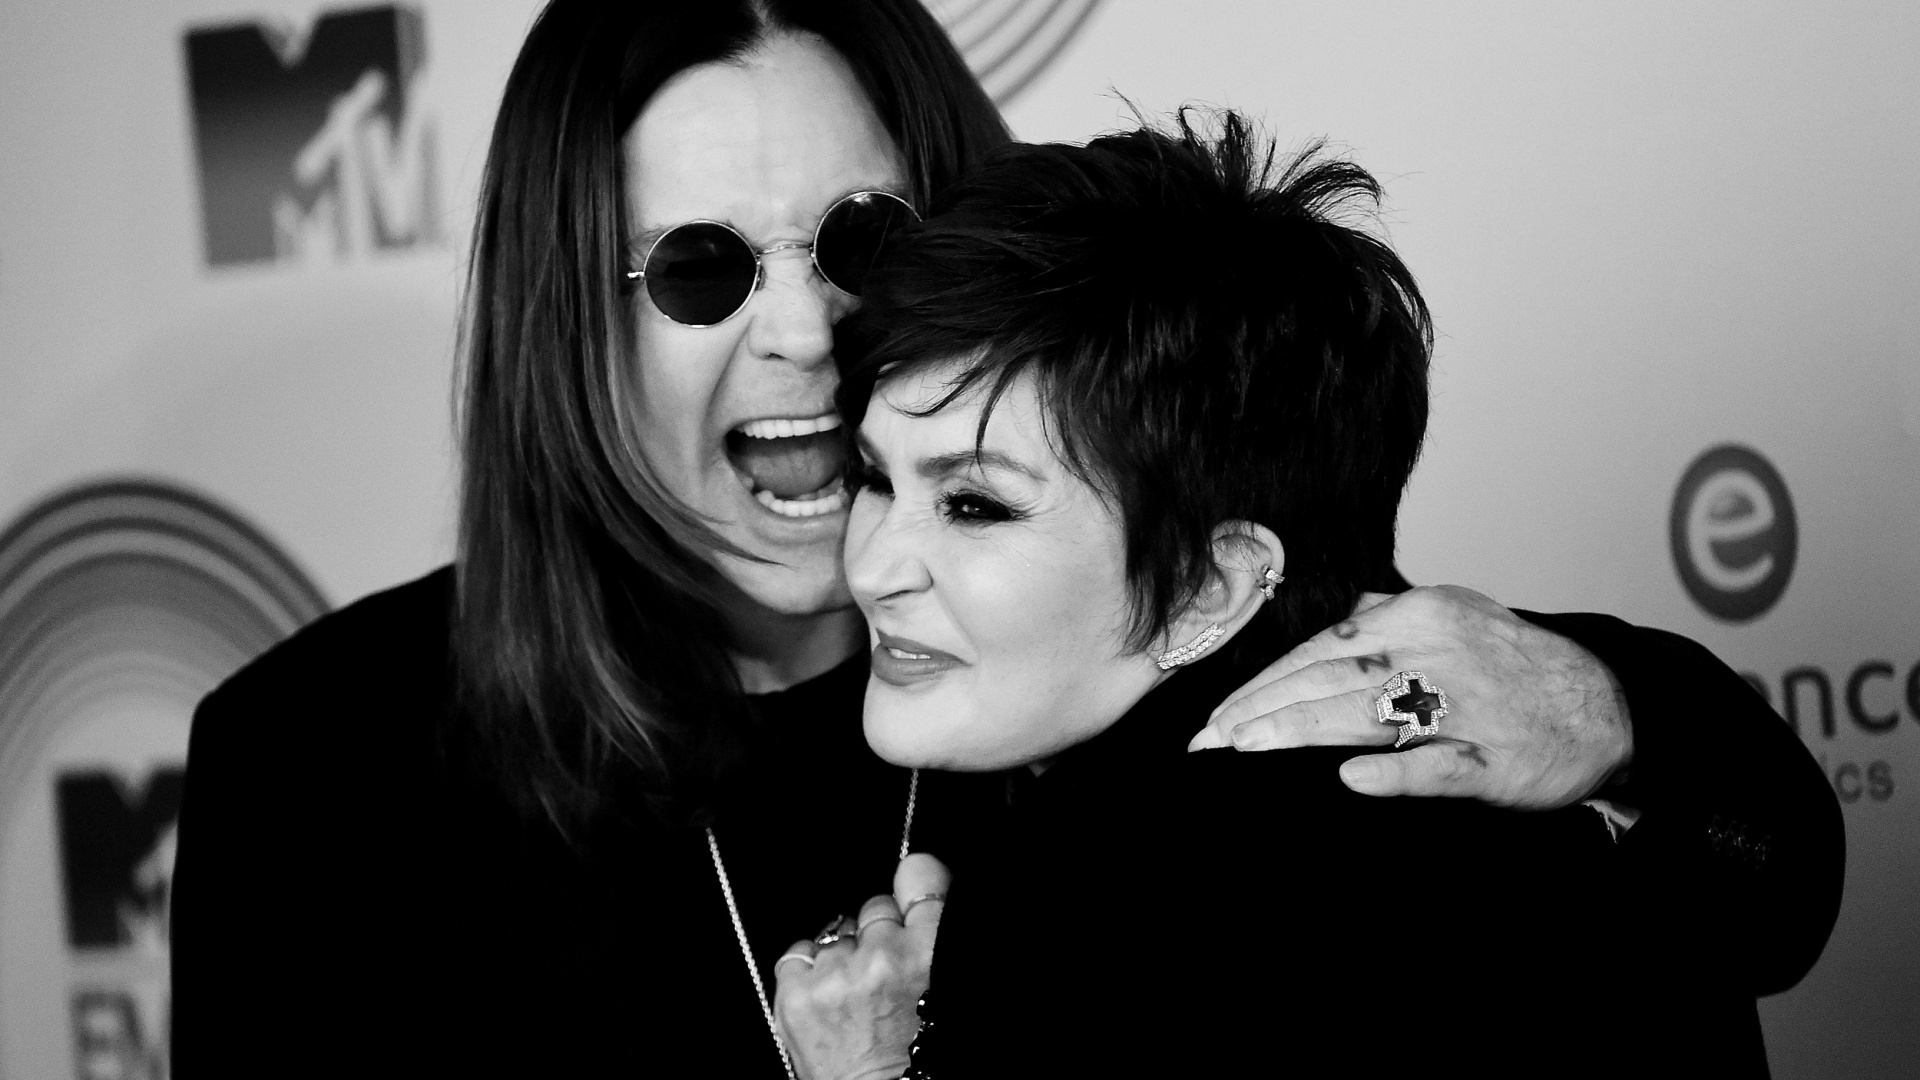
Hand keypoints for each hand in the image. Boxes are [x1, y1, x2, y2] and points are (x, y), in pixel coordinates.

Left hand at [774, 853, 950, 1079]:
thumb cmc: (915, 1048)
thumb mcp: (939, 980)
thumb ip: (928, 932)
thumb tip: (916, 886)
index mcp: (931, 953)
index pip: (919, 875)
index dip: (914, 882)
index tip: (910, 887)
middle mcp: (885, 958)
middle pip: (874, 906)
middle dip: (879, 933)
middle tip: (886, 974)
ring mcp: (837, 975)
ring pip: (836, 933)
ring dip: (844, 958)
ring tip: (857, 997)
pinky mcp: (797, 994)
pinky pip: (798, 953)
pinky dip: (810, 971)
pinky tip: (828, 997)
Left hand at [1189, 585, 1632, 809]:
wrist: (1610, 704)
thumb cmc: (1522, 665)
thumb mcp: (1460, 615)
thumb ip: (1394, 615)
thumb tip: (1341, 619)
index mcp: (1424, 614)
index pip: (1324, 648)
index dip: (1266, 680)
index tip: (1220, 709)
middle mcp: (1439, 653)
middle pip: (1330, 679)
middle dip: (1261, 709)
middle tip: (1209, 737)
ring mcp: (1466, 708)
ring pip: (1366, 716)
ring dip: (1299, 731)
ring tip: (1244, 747)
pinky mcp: (1494, 760)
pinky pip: (1435, 767)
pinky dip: (1394, 773)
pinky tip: (1350, 779)